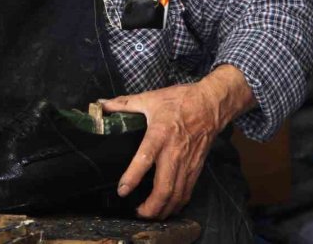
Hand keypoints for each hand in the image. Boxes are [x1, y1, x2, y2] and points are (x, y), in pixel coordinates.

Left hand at [101, 83, 220, 218]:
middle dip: (151, 206)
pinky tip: (167, 208)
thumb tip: (101, 104)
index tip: (122, 190)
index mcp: (160, 134)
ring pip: (177, 194)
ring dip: (163, 209)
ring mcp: (187, 162)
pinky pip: (187, 191)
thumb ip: (124, 104)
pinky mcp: (196, 167)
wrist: (210, 105)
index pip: (145, 159)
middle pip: (164, 187)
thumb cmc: (179, 101)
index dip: (133, 177)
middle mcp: (174, 153)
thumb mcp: (149, 98)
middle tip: (137, 213)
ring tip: (149, 215)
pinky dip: (177, 204)